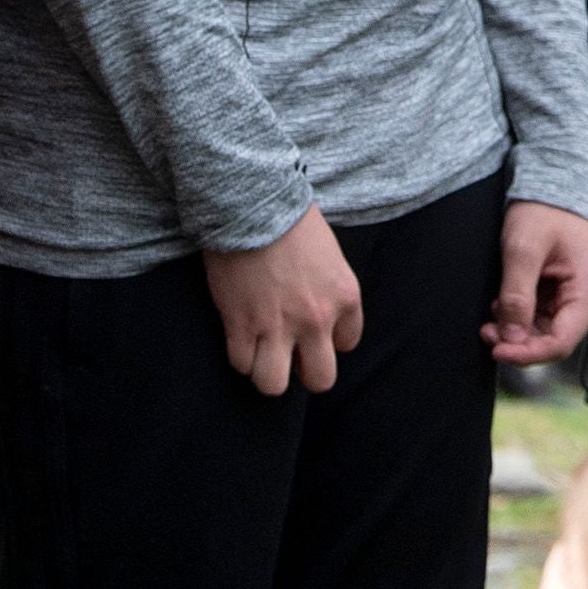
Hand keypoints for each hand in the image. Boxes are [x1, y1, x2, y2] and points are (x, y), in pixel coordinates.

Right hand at [205, 207, 363, 394]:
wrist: (252, 203)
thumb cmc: (290, 217)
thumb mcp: (329, 254)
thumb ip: (328, 288)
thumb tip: (318, 310)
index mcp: (345, 297)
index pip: (348, 343)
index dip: (328, 338)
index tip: (312, 327)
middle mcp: (317, 319)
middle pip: (320, 380)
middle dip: (304, 370)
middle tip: (289, 352)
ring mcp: (278, 326)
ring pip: (274, 384)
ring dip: (267, 371)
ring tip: (261, 352)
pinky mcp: (241, 326)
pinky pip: (241, 364)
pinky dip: (239, 355)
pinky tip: (239, 335)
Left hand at [486, 202, 587, 365]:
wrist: (554, 187)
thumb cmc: (544, 210)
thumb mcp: (523, 250)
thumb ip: (517, 296)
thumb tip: (511, 338)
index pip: (561, 342)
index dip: (528, 354)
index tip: (497, 351)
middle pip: (554, 340)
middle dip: (518, 341)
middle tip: (487, 331)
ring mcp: (580, 297)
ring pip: (546, 331)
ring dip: (517, 330)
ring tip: (492, 315)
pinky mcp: (567, 294)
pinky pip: (544, 318)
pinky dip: (521, 316)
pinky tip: (504, 305)